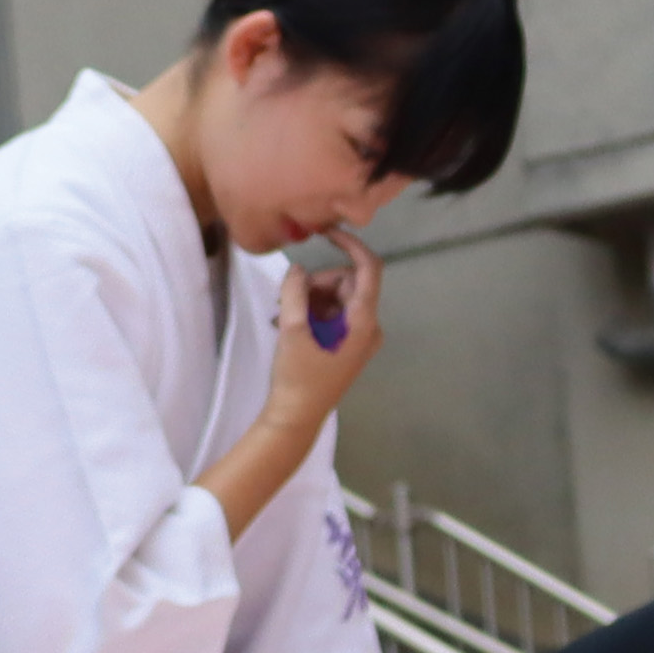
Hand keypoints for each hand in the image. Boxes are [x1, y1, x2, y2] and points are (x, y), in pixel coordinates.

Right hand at [269, 225, 384, 413]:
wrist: (296, 419)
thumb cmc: (298, 378)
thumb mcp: (292, 331)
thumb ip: (295, 293)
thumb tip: (298, 269)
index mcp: (363, 321)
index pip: (368, 268)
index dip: (351, 245)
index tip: (327, 233)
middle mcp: (369, 326)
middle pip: (348, 283)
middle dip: (318, 283)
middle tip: (288, 299)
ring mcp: (360, 337)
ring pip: (338, 298)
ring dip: (311, 299)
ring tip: (283, 317)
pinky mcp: (349, 346)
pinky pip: (335, 316)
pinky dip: (314, 314)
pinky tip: (291, 326)